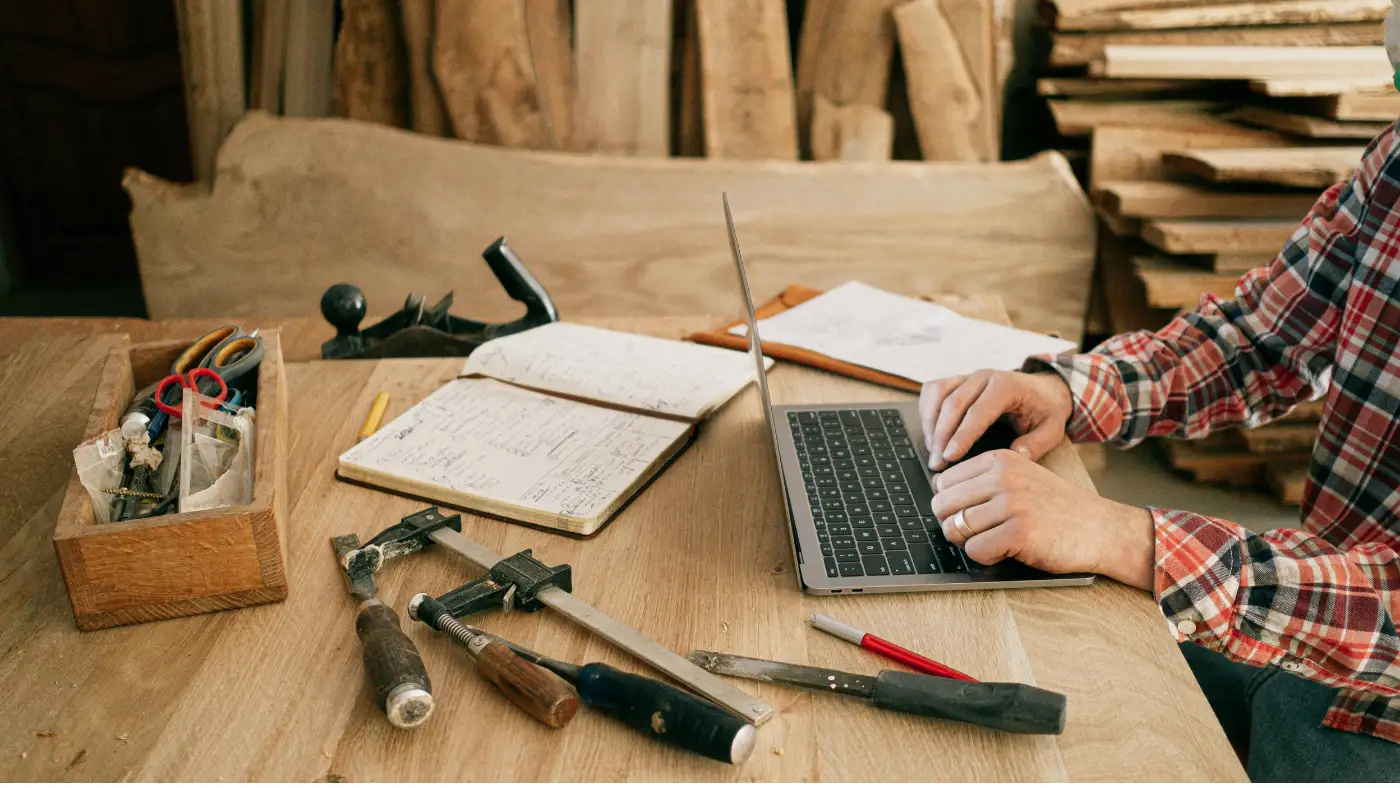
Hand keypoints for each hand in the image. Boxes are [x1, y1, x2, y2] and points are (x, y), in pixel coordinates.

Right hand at [919, 370, 1072, 470]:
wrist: (1043, 389)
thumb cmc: (1045, 410)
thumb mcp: (1051, 429)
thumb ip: (1036, 444)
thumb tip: (1014, 456)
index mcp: (1006, 386)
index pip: (977, 412)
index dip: (961, 436)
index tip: (949, 457)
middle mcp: (984, 376)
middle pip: (952, 404)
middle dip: (941, 436)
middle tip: (936, 464)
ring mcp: (968, 376)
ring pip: (938, 395)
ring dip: (930, 424)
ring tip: (933, 451)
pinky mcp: (957, 380)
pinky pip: (933, 390)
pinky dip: (927, 410)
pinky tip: (931, 433)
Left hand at [931, 449, 1153, 588]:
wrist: (1101, 528)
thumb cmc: (1056, 509)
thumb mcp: (1020, 479)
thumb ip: (983, 482)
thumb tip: (938, 496)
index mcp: (999, 460)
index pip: (943, 482)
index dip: (953, 505)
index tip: (975, 514)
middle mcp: (1002, 477)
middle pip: (942, 505)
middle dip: (955, 525)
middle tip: (982, 533)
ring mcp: (1011, 503)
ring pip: (955, 529)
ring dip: (971, 543)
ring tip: (998, 541)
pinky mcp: (1019, 532)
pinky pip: (975, 551)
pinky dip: (986, 557)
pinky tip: (1008, 551)